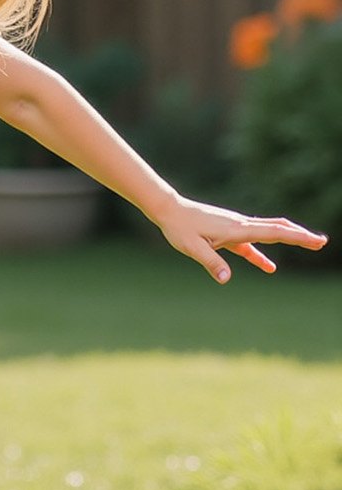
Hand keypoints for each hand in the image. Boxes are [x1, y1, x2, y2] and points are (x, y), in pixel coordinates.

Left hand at [153, 195, 327, 280]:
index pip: (273, 233)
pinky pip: (250, 245)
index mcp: (236, 229)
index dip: (296, 237)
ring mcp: (235, 228)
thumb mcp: (192, 247)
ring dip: (286, 239)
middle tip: (321, 242)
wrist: (167, 210)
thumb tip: (226, 279)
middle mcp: (240, 225)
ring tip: (307, 245)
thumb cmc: (179, 227)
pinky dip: (261, 254)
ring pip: (266, 233)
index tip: (316, 240)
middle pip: (276, 229)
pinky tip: (269, 267)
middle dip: (299, 235)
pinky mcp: (227, 233)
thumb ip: (210, 262)